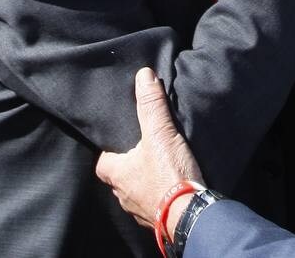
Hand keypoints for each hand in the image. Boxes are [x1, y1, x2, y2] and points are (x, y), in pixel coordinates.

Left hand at [96, 68, 203, 231]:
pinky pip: (153, 204)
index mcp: (116, 175)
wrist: (192, 215)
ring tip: (160, 166)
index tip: (121, 140)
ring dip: (146, 181)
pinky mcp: (158, 219)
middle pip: (120, 177)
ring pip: (136, 191)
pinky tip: (171, 186)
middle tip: (144, 150)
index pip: (102, 161)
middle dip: (130, 165)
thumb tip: (143, 75)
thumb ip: (151, 105)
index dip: (110, 150)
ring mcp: (139, 210)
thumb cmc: (169, 176)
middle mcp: (123, 195)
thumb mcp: (160, 134)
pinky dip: (160, 195)